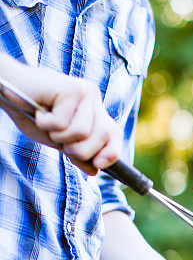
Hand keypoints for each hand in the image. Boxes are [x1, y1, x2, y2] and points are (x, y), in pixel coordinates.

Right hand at [0, 59, 120, 173]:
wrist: (6, 88)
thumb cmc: (30, 112)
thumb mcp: (56, 139)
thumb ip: (76, 152)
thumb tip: (95, 170)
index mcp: (94, 110)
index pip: (114, 134)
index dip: (111, 152)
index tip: (98, 164)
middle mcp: (93, 98)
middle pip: (101, 137)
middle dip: (77, 148)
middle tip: (57, 137)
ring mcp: (84, 92)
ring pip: (82, 133)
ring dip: (58, 135)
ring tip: (46, 121)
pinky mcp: (71, 89)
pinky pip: (63, 123)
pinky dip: (46, 123)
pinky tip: (39, 112)